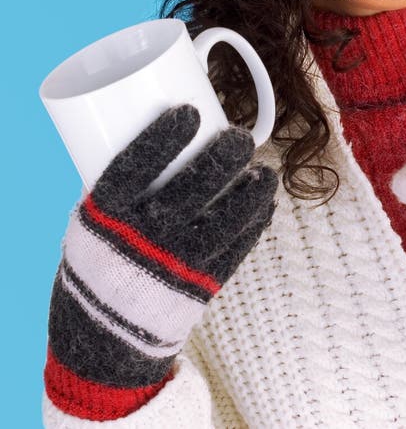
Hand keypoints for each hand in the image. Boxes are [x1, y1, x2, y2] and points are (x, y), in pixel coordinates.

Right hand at [45, 104, 277, 418]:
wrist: (103, 337)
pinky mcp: (200, 287)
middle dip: (223, 156)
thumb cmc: (102, 259)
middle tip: (238, 137)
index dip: (163, 137)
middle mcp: (141, 241)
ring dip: (252, 191)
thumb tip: (168, 136)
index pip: (134, 169)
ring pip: (225, 220)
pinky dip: (256, 222)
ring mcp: (174, 265)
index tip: (189, 112)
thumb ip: (127, 186)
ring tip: (265, 171)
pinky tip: (266, 202)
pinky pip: (237, 249)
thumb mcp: (94, 220)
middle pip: (191, 188)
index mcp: (104, 219)